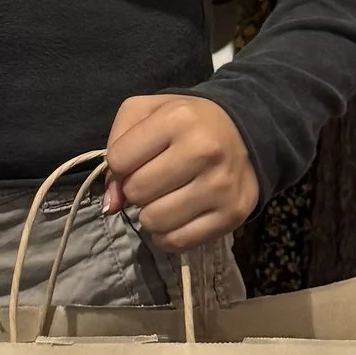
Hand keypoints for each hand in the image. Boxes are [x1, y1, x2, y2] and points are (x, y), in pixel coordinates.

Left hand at [102, 93, 259, 252]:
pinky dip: (168, 235)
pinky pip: (178, 242)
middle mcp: (205, 150)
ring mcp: (221, 186)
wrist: (244, 133)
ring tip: (165, 197)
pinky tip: (176, 217)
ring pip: (155, 220)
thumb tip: (111, 204)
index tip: (136, 159)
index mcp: (179, 118)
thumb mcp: (146, 112)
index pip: (119, 159)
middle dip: (136, 189)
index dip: (119, 164)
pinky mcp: (232, 215)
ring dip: (151, 214)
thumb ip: (116, 147)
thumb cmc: (187, 123)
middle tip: (154, 180)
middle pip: (137, 191)